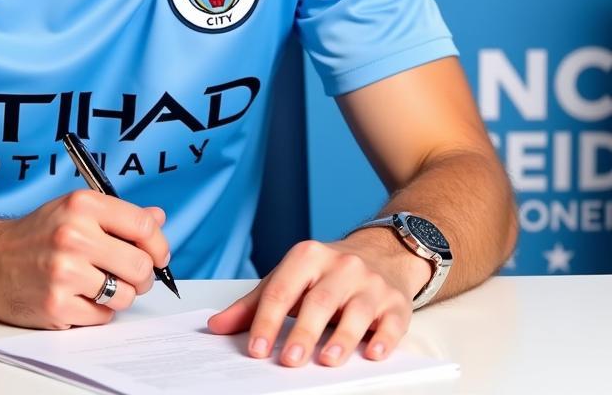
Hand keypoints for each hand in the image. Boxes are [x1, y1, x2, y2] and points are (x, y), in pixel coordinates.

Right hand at [0, 190, 169, 328]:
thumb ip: (118, 215)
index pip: (143, 225)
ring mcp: (65, 272)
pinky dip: (98, 311)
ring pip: (125, 295)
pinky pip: (102, 316)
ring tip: (101, 285)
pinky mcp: (57, 305)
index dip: (159, 244)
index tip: (158, 255)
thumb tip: (159, 217)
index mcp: (82, 205)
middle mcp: (74, 236)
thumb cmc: (36, 234)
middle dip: (143, 276)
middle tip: (132, 275)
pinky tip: (80, 296)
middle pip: (140, 265)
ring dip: (120, 295)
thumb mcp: (74, 210)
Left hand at [207, 232, 429, 366]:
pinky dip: (383, 339)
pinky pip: (391, 322)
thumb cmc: (326, 272)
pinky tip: (373, 354)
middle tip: (289, 360)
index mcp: (307, 256)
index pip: (283, 290)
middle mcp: (341, 266)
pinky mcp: (396, 302)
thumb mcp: (289, 278)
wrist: (380, 252)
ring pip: (356, 311)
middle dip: (303, 331)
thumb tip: (216, 327)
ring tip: (326, 361)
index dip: (267, 321)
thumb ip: (254, 304)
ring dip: (342, 338)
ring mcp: (371, 283)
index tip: (256, 350)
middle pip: (319, 301)